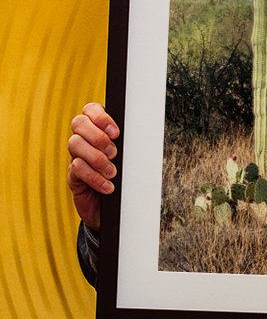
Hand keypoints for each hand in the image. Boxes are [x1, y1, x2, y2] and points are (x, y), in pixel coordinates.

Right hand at [67, 103, 119, 229]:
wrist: (116, 209)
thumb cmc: (126, 178)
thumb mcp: (129, 158)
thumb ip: (129, 144)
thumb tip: (141, 133)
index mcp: (98, 129)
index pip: (90, 109)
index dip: (100, 116)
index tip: (116, 132)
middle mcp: (84, 140)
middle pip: (78, 123)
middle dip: (98, 136)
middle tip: (114, 153)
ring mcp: (76, 157)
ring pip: (75, 144)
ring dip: (96, 158)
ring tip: (112, 172)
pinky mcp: (73, 176)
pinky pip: (76, 168)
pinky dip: (94, 177)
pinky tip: (108, 186)